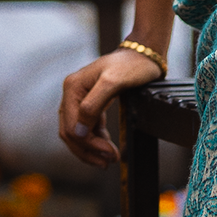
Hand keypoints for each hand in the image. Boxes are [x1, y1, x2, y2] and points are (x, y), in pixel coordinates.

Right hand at [59, 46, 163, 167]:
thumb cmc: (131, 65)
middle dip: (88, 150)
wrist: (144, 55)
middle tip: (107, 162)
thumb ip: (92, 106)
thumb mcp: (113, 83)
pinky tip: (106, 147)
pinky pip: (88, 127)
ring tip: (108, 159)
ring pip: (78, 132)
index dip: (88, 144)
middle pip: (71, 132)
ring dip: (91, 148)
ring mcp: (80, 98)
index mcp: (72, 88)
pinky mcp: (91, 103)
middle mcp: (72, 93)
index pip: (71, 127)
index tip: (107, 154)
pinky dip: (96, 139)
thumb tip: (78, 131)